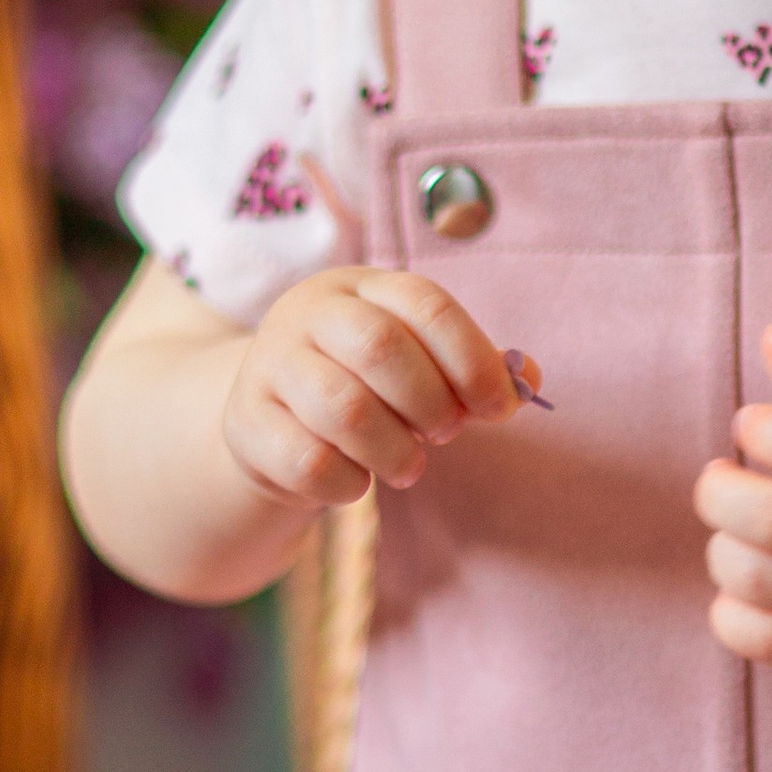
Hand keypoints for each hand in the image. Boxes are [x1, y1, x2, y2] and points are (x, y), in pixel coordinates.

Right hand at [222, 267, 518, 514]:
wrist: (272, 426)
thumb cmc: (365, 391)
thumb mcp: (418, 367)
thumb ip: (475, 371)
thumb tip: (526, 381)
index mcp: (360, 288)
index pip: (424, 303)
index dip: (472, 358)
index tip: (498, 409)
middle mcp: (307, 313)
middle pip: (380, 347)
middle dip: (429, 402)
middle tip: (446, 434)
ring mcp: (268, 365)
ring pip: (344, 409)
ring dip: (395, 450)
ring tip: (410, 467)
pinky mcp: (244, 423)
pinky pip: (308, 461)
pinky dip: (349, 483)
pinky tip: (358, 481)